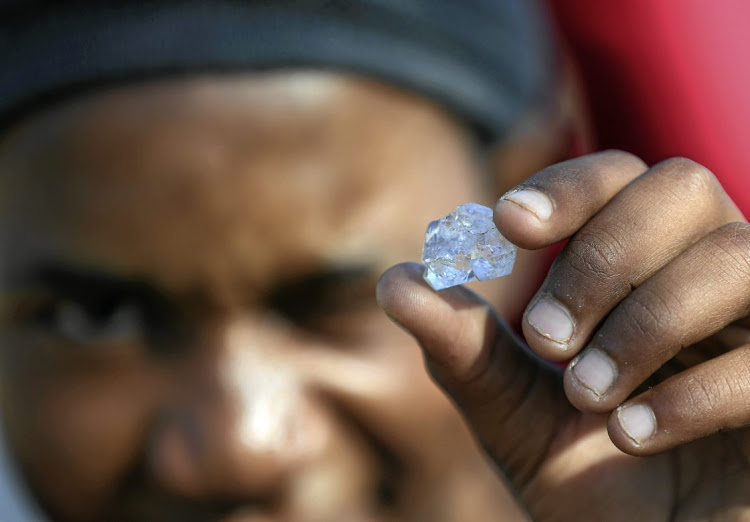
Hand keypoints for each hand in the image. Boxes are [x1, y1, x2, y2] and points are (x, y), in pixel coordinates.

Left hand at [378, 151, 749, 520]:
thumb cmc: (587, 479)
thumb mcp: (511, 411)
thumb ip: (462, 347)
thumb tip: (394, 281)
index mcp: (646, 268)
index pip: (620, 177)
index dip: (568, 185)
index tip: (506, 223)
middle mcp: (710, 278)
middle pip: (680, 188)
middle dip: (603, 256)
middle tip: (544, 337)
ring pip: (736, 255)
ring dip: (645, 322)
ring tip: (585, 394)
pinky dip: (693, 393)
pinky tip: (633, 435)